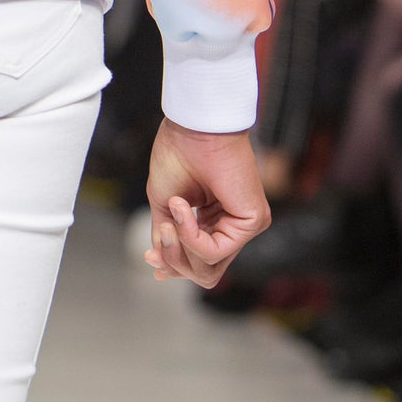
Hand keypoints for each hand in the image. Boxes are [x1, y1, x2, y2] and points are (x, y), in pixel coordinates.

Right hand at [144, 118, 270, 288]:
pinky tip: (181, 210)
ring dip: (180, 248)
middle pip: (204, 273)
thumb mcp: (165, 204)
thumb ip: (167, 236)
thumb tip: (158, 266)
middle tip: (156, 242)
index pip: (198, 262)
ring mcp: (245, 226)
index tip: (149, 256)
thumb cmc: (179, 154)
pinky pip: (215, 252)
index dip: (172, 264)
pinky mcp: (253, 222)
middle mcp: (233, 227)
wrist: (192, 128)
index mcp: (214, 220)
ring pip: (209, 269)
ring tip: (170, 216)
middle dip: (175, 261)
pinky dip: (191, 237)